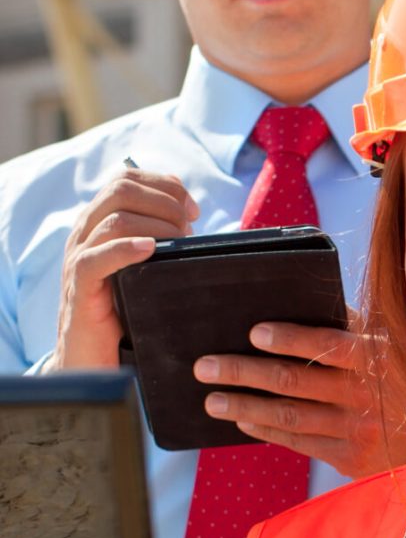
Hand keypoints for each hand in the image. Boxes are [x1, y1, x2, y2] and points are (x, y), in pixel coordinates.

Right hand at [46, 169, 198, 370]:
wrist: (91, 358)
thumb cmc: (123, 311)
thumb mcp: (142, 267)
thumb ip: (157, 238)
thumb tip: (189, 214)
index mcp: (98, 222)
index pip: (127, 179)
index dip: (165, 186)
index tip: (194, 210)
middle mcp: (84, 233)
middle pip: (121, 189)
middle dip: (165, 201)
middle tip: (189, 228)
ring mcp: (78, 258)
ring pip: (113, 219)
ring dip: (156, 225)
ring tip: (178, 243)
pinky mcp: (79, 287)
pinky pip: (95, 258)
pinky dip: (125, 248)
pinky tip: (150, 250)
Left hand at [192, 313, 405, 477]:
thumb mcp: (395, 345)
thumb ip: (356, 327)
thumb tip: (302, 305)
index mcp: (376, 359)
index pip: (325, 346)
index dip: (288, 339)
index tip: (252, 332)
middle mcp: (363, 395)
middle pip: (292, 383)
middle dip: (243, 373)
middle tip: (205, 367)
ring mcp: (356, 430)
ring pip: (289, 417)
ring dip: (244, 407)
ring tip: (212, 400)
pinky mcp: (350, 458)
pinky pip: (300, 443)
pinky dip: (269, 431)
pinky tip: (245, 422)